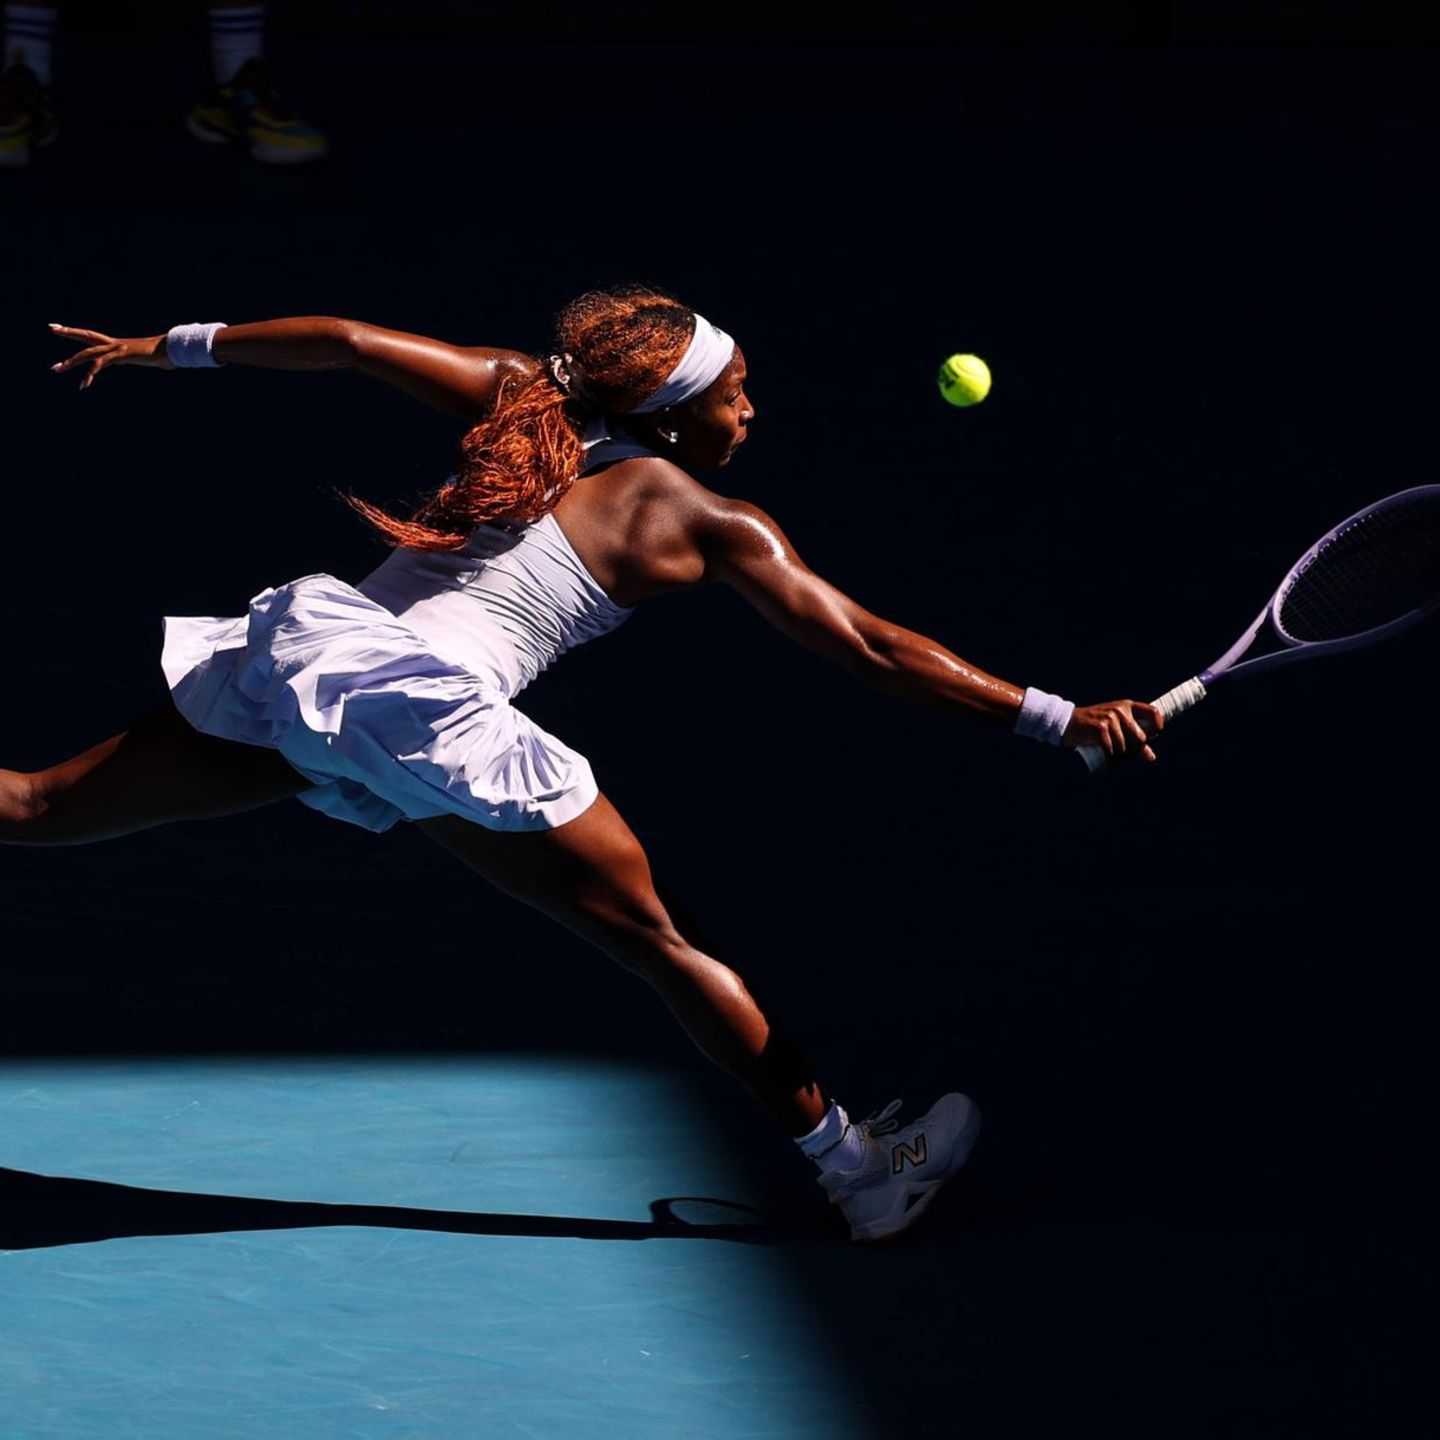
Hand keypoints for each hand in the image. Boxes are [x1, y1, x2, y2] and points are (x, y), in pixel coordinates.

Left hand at [48, 324, 172, 389]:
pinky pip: (101, 364)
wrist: (174, 350)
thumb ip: (155, 362)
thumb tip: (168, 364)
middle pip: (87, 337)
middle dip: (68, 332)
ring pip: (88, 353)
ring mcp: (118, 348)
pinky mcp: (121, 355)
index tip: (63, 327)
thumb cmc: (169, 355)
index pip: (94, 337)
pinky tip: (84, 383)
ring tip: (57, 369)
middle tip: (51, 328)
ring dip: (71, 361)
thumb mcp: (155, 361)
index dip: (79, 332)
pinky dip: (91, 374)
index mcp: (120, 345)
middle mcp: (116, 344)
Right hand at [1063, 699, 1163, 762]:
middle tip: (1123, 757)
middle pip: (1140, 738)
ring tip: (1114, 761)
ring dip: (1120, 759)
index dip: (1158, 726)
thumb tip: (1151, 757)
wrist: (1066, 722)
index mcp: (1127, 706)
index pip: (1153, 712)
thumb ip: (1132, 739)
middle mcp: (1120, 710)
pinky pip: (1111, 750)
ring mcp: (1110, 718)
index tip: (1153, 737)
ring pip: (1125, 747)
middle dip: (1134, 752)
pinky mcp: (1100, 728)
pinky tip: (1108, 764)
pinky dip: (1110, 760)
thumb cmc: (1093, 727)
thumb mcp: (1114, 728)